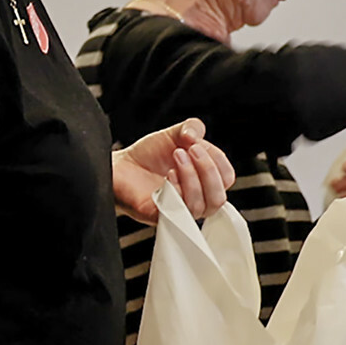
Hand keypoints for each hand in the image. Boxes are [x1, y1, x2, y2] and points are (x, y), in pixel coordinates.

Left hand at [114, 118, 235, 221]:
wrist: (119, 165)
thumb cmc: (148, 155)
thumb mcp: (174, 134)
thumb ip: (192, 127)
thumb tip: (195, 137)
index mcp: (203, 182)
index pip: (226, 178)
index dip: (216, 160)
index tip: (196, 144)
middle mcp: (194, 200)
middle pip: (219, 199)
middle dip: (208, 169)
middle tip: (190, 149)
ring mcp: (178, 212)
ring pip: (200, 206)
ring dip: (192, 176)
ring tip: (176, 155)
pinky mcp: (160, 217)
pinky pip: (179, 212)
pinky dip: (178, 189)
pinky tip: (168, 175)